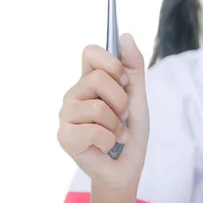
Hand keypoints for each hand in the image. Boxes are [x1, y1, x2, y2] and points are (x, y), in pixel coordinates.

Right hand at [57, 33, 149, 194]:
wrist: (127, 167)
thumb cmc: (131, 129)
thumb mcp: (138, 95)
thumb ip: (133, 66)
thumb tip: (125, 35)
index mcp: (90, 80)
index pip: (90, 52)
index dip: (111, 62)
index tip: (122, 79)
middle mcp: (74, 93)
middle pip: (98, 77)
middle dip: (121, 99)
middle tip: (122, 115)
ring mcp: (66, 114)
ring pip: (98, 106)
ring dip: (117, 124)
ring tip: (116, 133)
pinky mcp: (64, 136)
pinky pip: (94, 130)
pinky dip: (110, 140)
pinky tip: (106, 145)